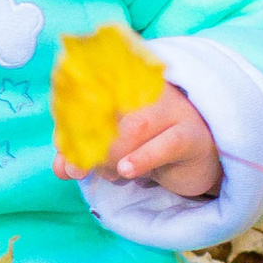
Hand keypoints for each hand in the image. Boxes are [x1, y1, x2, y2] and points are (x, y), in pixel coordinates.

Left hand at [53, 83, 220, 197]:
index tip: (61, 146)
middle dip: (86, 143)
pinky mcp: (192, 136)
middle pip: (109, 110)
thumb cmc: (150, 147)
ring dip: (112, 155)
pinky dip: (143, 158)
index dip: (69, 121)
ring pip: (135, 126)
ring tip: (111, 172)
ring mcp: (172, 112)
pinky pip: (167, 143)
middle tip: (77, 169)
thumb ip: (85, 155)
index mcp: (124, 89)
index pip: (90, 95)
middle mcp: (147, 93)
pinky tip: (126, 170)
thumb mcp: (113, 151)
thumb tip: (61, 168)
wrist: (201, 158)